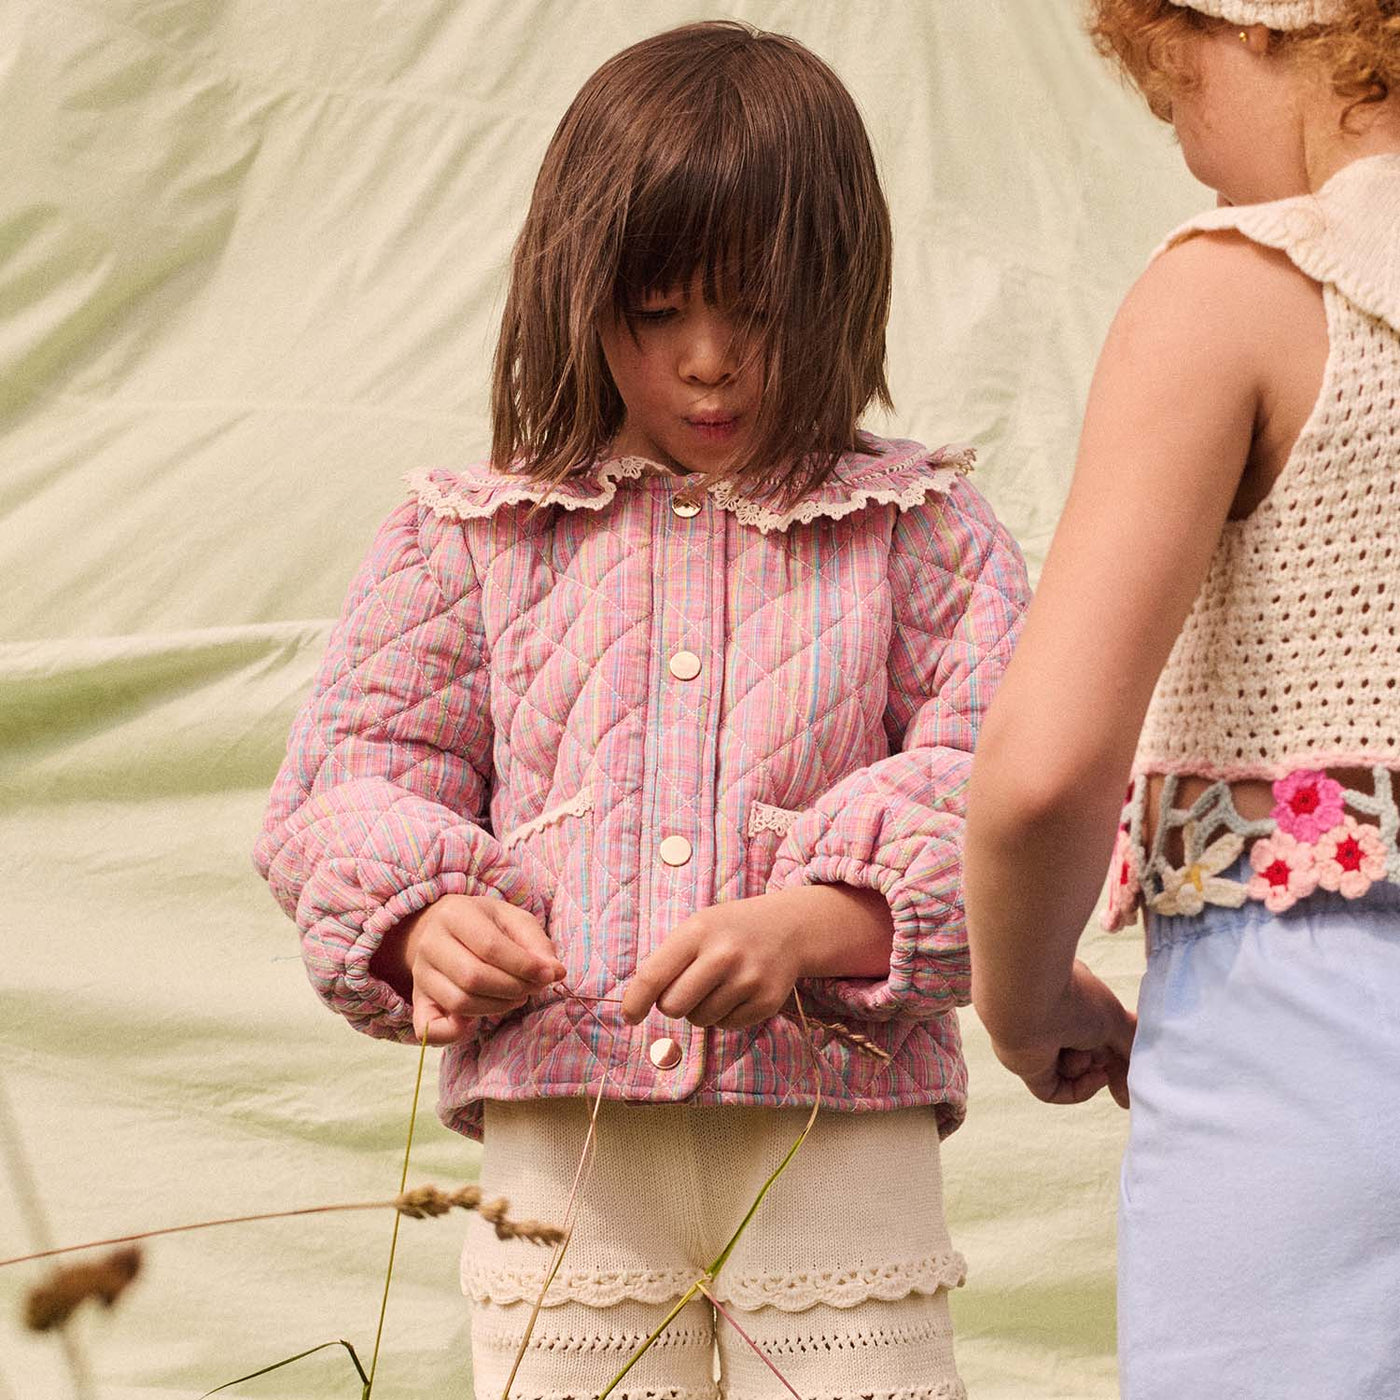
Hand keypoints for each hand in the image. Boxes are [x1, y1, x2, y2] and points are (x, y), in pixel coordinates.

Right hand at [381, 895, 564, 1044]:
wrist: (443, 930)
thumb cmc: (486, 925)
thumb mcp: (513, 920)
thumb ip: (536, 943)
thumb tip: (555, 972)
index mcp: (454, 915)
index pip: (490, 947)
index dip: (524, 966)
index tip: (550, 974)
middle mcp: (430, 944)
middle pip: (473, 977)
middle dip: (513, 988)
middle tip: (532, 988)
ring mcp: (420, 975)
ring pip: (459, 1002)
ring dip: (497, 1007)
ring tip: (515, 997)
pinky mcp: (417, 1001)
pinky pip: (428, 1029)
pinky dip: (453, 1034)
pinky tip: (474, 1023)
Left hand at [620, 885, 892, 1030]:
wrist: (789, 927)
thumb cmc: (729, 930)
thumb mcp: (697, 928)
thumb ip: (668, 960)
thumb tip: (638, 1003)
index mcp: (697, 931)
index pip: (653, 976)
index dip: (635, 1002)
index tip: (629, 1016)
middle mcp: (724, 955)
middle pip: (673, 1006)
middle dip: (672, 1004)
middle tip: (687, 987)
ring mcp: (749, 979)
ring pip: (700, 1020)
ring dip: (701, 1009)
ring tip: (718, 984)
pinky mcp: (767, 1002)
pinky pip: (727, 1026)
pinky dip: (725, 1015)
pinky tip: (738, 991)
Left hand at [987, 960, 1134, 1108]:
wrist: (1031, 998)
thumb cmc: (1074, 998)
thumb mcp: (1116, 1019)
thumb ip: (1130, 1044)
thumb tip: (1134, 1081)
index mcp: (1067, 996)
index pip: (1094, 1031)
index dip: (1116, 1053)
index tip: (1137, 1072)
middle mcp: (1049, 1017)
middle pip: (1085, 1054)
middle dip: (1109, 1070)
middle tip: (1126, 1087)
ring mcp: (1035, 1042)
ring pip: (1071, 1071)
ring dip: (1088, 1067)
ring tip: (1086, 1050)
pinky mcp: (1026, 1066)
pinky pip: (1055, 1091)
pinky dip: (1079, 1089)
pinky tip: (1095, 1075)